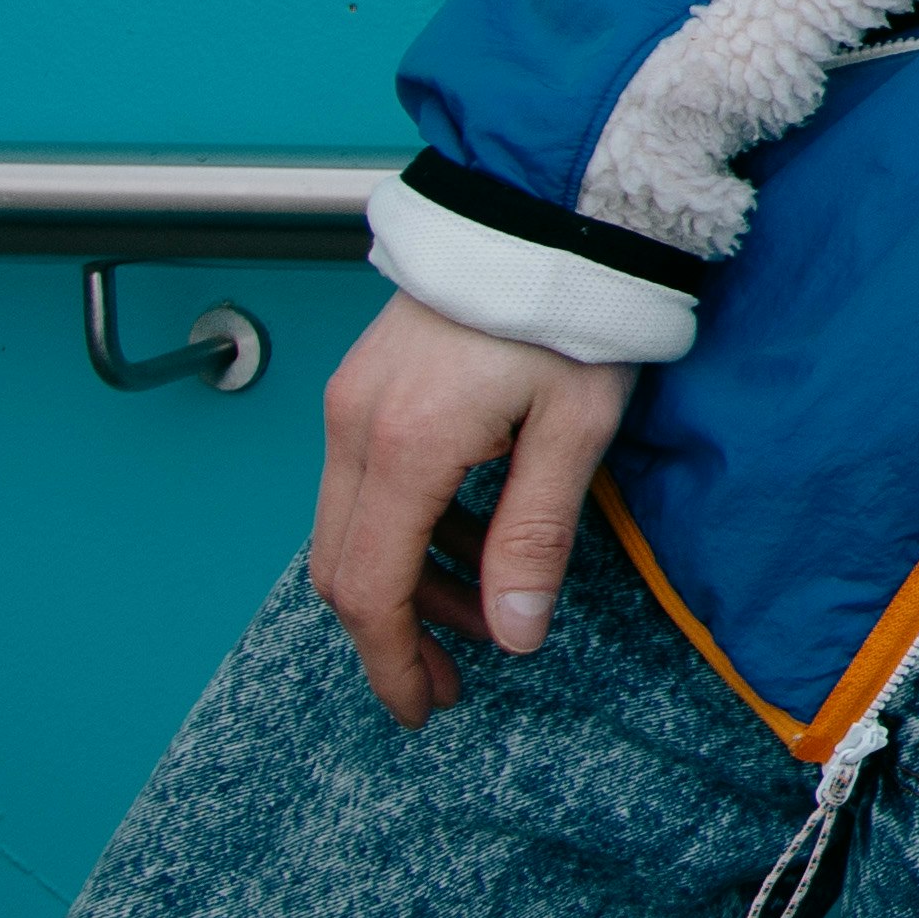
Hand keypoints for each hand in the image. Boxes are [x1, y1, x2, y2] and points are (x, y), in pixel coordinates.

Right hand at [308, 293, 635, 725]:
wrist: (548, 210)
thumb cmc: (572, 308)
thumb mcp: (574, 431)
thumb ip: (536, 536)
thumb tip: (516, 632)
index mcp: (405, 447)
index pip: (371, 591)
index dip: (392, 662)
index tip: (421, 707)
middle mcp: (355, 427)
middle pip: (345, 568)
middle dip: (393, 635)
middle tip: (450, 679)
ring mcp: (352, 402)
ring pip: (351, 529)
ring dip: (406, 583)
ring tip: (482, 612)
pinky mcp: (367, 384)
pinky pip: (365, 483)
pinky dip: (408, 530)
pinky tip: (471, 541)